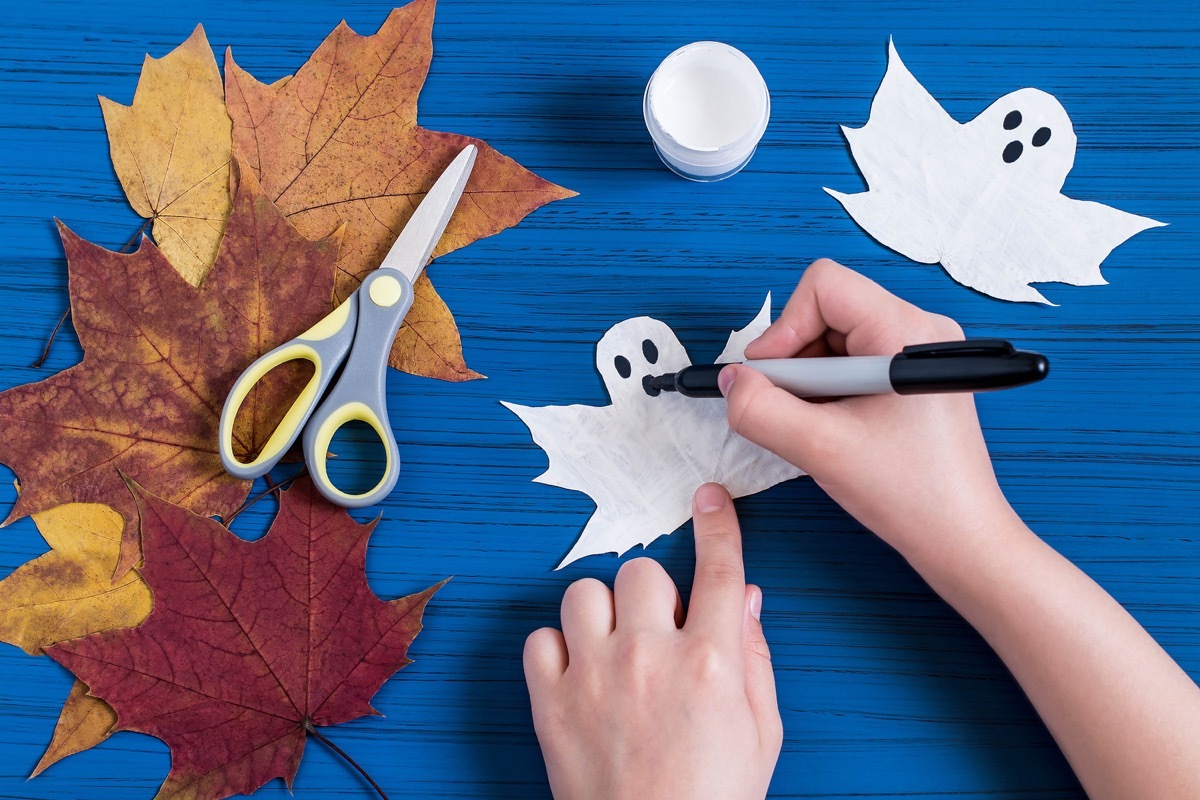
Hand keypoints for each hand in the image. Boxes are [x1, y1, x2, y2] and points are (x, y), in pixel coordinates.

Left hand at [524, 483, 781, 799]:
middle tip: (658, 631)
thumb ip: (755, 658)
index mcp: (711, 663)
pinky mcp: (552, 702)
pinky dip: (557, 649)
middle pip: (641, 572)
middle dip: (652, 594)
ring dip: (602, 613)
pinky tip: (579, 673)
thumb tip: (745, 597)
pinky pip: (540, 638)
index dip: (717, 524)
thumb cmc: (715, 796)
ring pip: (584, 593)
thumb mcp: (762, 731)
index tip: (709, 496)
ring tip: (613, 648)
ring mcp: (595, 677)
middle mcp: (650, 657)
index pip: (718, 569)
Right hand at [720, 259, 1016, 562]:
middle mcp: (918, 331)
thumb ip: (761, 410)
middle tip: (791, 408)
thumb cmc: (913, 494)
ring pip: (834, 341)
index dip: (784, 327)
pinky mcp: (911, 378)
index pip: (824, 287)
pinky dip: (827, 393)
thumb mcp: (819, 450)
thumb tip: (730, 381)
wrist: (960, 538)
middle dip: (796, 360)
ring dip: (810, 381)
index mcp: (906, 332)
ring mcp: (917, 354)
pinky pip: (850, 364)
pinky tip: (834, 430)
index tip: (770, 376)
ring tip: (818, 426)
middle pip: (826, 312)